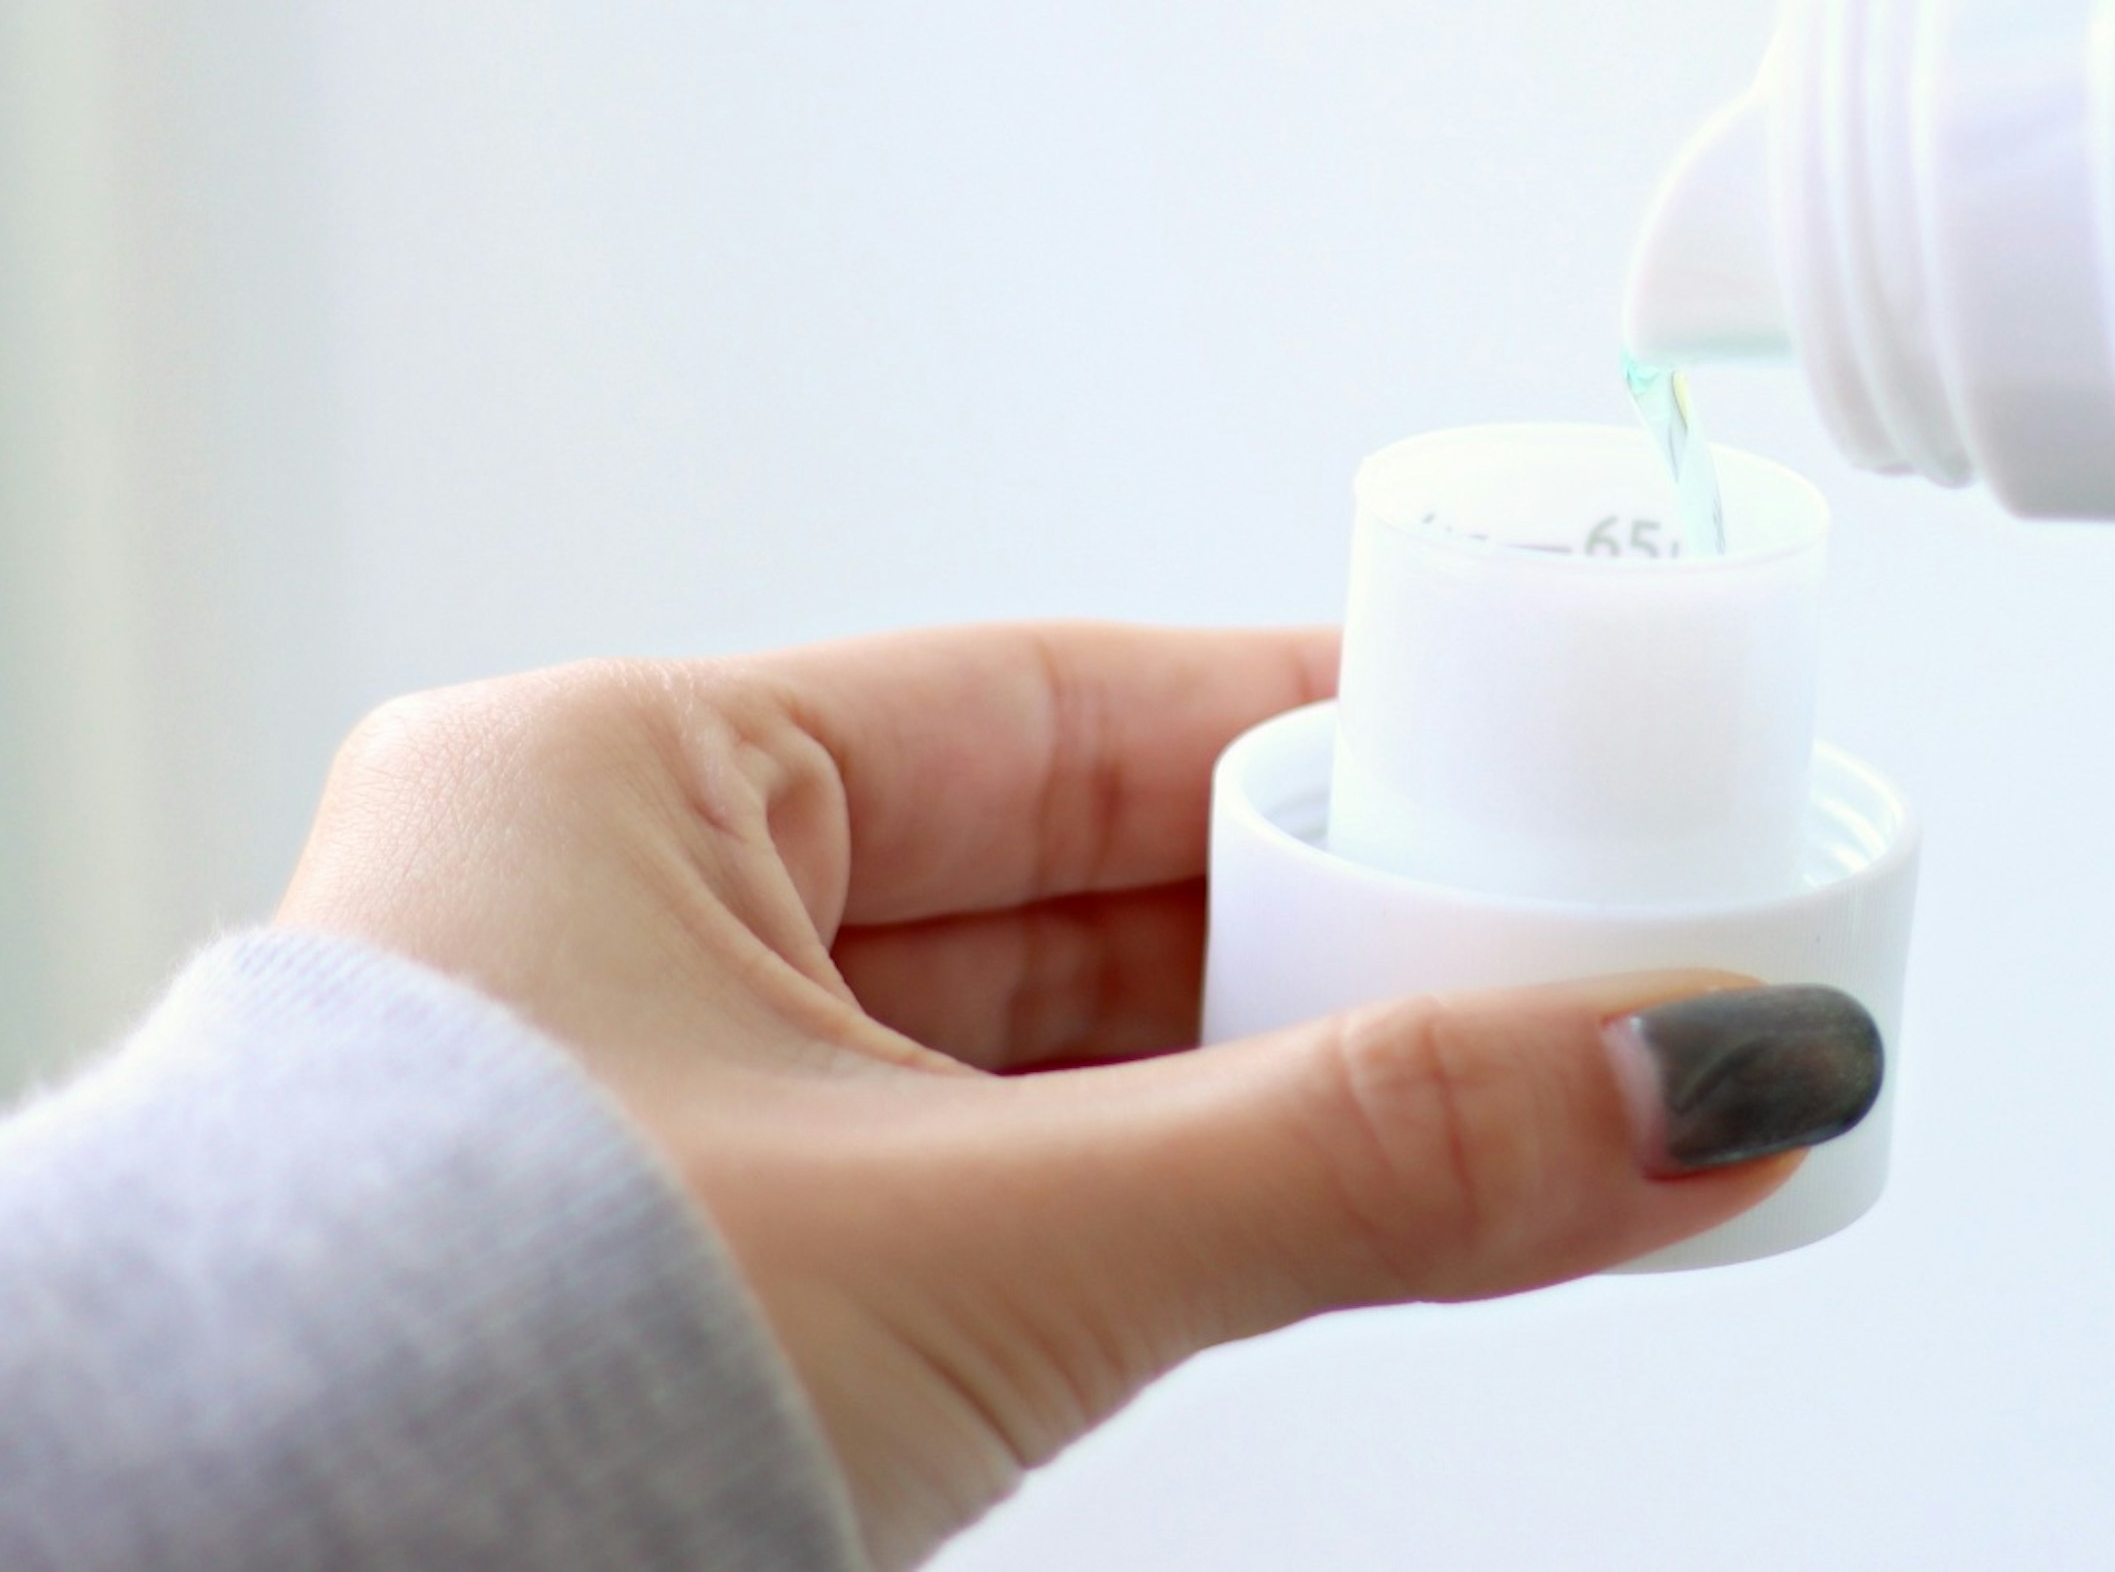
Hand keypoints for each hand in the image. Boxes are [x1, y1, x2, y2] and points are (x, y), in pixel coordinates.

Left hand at [275, 624, 1884, 1566]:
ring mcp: (651, 1119)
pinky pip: (1001, 1189)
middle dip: (1332, 926)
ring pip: (1050, 1052)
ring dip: (1275, 1083)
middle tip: (1561, 942)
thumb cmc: (432, 1413)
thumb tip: (1683, 1076)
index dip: (1312, 723)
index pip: (1063, 701)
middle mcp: (620, 930)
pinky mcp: (699, 1288)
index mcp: (620, 788)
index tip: (1513, 747)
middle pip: (1083, 878)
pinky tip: (1341, 1209)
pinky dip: (1179, 1201)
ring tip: (1504, 1081)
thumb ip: (1360, 1154)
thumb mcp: (982, 1239)